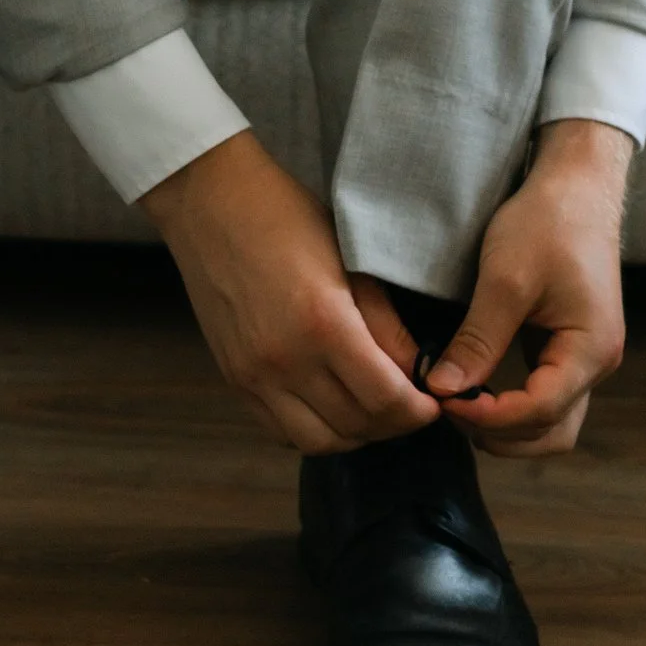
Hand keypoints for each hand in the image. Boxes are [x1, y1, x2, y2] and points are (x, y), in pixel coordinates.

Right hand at [140, 130, 439, 455]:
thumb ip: (387, 325)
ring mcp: (253, 375)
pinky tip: (330, 406)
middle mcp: (285, 360)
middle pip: (355, 427)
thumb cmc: (287, 218)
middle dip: (394, 424)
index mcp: (323, 324)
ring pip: (317, 442)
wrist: (211, 203)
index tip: (433, 402)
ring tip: (372, 409)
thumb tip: (419, 372)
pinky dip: (313, 429)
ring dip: (354, 434)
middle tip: (411, 405)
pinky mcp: (234, 378)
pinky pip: (279, 431)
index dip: (418, 410)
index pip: (385, 399)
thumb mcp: (352, 262)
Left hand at [422, 118, 631, 456]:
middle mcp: (598, 362)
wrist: (577, 185)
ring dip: (508, 426)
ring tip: (460, 403)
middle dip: (498, 432)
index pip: (539, 411)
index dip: (487, 415)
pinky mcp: (573, 347)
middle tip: (448, 407)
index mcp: (591, 349)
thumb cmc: (548, 222)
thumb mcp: (505, 280)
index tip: (443, 399)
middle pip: (552, 433)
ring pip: (552, 423)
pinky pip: (548, 397)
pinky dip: (515, 406)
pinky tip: (478, 389)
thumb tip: (443, 390)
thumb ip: (476, 340)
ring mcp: (588, 357)